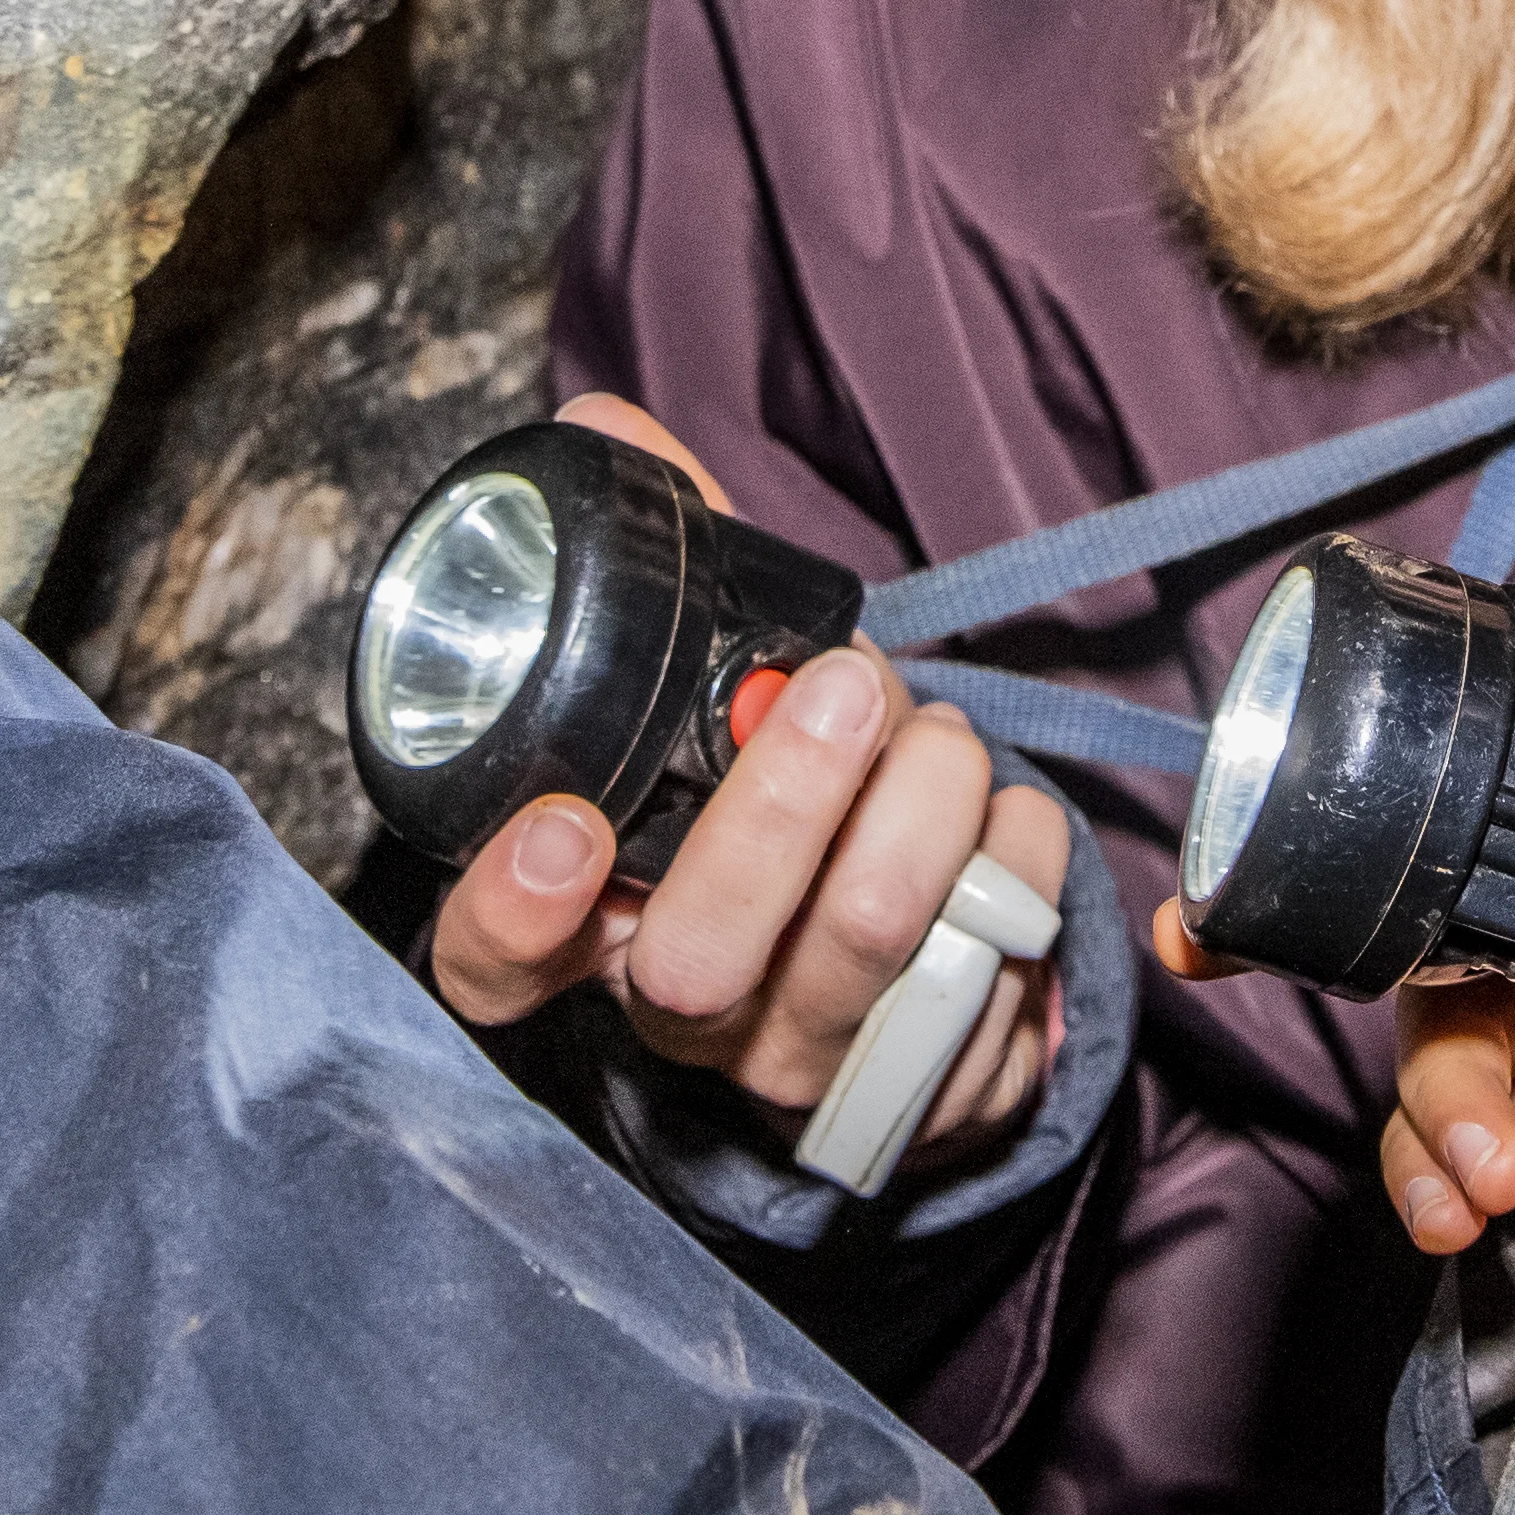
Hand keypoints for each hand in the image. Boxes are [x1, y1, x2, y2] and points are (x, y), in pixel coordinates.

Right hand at [419, 395, 1073, 1157]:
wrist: (906, 977)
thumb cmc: (782, 814)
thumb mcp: (707, 712)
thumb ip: (664, 580)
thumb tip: (604, 427)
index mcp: (594, 933)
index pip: (498, 966)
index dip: (516, 910)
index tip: (567, 823)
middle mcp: (687, 1018)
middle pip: (705, 955)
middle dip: (787, 804)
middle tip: (846, 688)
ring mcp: (812, 1064)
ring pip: (866, 949)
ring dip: (926, 803)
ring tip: (943, 733)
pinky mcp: (940, 1087)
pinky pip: (993, 964)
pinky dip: (1016, 856)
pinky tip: (1003, 820)